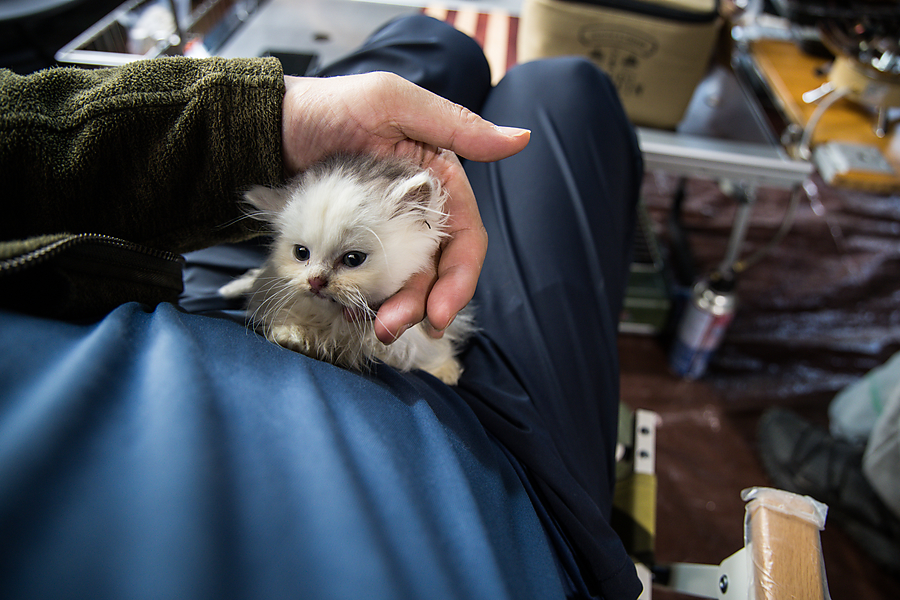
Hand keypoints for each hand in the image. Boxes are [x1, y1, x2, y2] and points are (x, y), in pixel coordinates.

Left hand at [281, 72, 529, 343]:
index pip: (464, 239)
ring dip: (394, 310)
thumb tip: (519, 139)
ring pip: (403, 282)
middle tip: (391, 327)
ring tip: (374, 327)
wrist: (271, 125)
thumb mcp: (393, 103)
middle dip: (420, 304)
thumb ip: (455, 126)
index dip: (459, 278)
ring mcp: (386, 233)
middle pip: (434, 270)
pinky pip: (369, 280)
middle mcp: (419, 215)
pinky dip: (366, 300)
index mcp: (439, 184)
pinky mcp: (354, 247)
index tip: (440, 311)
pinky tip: (353, 312)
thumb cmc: (332, 106)